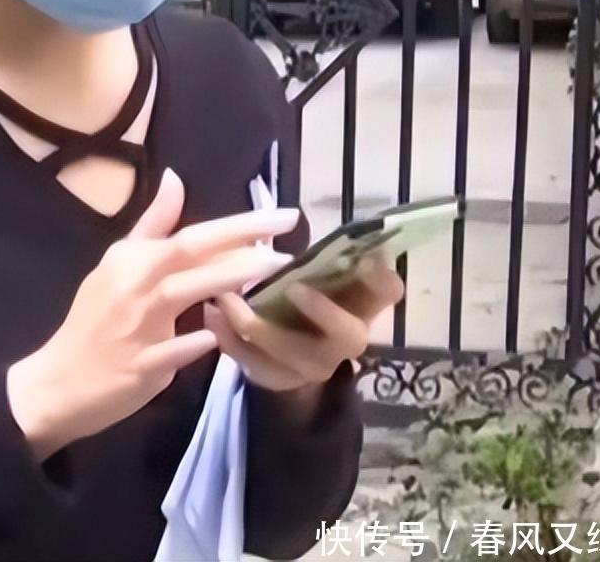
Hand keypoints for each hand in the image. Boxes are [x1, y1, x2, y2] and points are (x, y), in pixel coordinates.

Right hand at [7, 168, 298, 459]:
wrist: (58, 382)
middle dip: (243, 240)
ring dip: (228, 278)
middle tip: (290, 232)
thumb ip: (153, 224)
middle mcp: (136, 285)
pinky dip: (193, 342)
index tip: (280, 215)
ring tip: (272, 269)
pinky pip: (172, 352)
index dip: (238, 223)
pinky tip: (216, 336)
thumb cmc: (95, 319)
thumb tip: (175, 178)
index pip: (191, 233)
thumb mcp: (118, 264)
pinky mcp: (140, 367)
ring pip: (184, 292)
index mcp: (133, 259)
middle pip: (191, 253)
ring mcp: (138, 326)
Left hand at [203, 253, 404, 403]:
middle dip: (325, 312)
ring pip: (294, 356)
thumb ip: (311, 255)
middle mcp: (346, 339)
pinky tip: (211, 316)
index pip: (388, 292)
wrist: (289, 357)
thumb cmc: (304, 298)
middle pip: (350, 335)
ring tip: (224, 298)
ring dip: (258, 326)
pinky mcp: (282, 382)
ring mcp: (315, 366)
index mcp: (361, 304)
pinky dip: (230, 342)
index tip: (364, 258)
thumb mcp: (313, 273)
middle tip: (295, 287)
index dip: (381, 279)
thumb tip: (289, 217)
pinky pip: (256, 367)